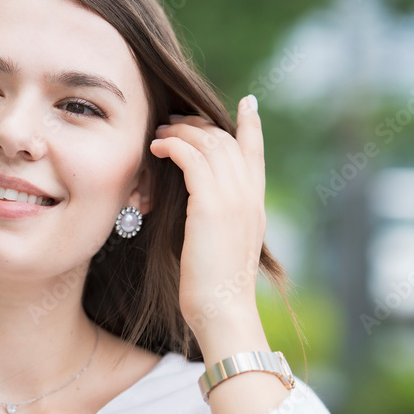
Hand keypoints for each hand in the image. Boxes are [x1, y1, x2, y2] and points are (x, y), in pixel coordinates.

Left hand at [148, 95, 266, 337]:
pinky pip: (192, 158)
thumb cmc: (214, 290)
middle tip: (174, 120)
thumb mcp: (220, 248)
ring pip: (209, 144)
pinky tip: (156, 148)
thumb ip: (216, 222)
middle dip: (200, 124)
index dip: (251, 126)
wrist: (223, 310)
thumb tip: (198, 214)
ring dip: (181, 132)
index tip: (247, 103)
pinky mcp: (212, 205)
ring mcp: (234, 198)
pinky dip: (173, 146)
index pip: (256, 154)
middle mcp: (249, 196)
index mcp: (255, 206)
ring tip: (159, 132)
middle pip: (227, 141)